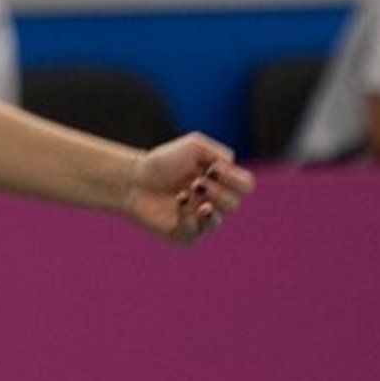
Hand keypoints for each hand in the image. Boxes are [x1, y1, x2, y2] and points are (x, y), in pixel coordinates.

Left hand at [123, 136, 253, 244]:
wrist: (133, 178)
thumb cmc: (163, 162)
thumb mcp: (193, 146)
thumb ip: (219, 152)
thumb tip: (231, 168)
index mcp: (220, 183)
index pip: (246, 186)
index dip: (235, 178)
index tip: (214, 168)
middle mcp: (213, 203)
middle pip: (234, 204)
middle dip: (217, 191)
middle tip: (196, 181)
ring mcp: (200, 220)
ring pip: (218, 221)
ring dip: (204, 203)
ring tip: (186, 191)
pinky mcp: (185, 234)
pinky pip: (196, 232)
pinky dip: (188, 215)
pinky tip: (178, 202)